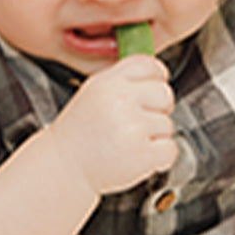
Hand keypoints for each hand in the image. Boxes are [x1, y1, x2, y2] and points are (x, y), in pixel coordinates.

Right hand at [53, 55, 177, 194]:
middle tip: (141, 122)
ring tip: (130, 143)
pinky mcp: (142, 153)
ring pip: (167, 124)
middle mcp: (120, 101)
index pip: (150, 66)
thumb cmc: (79, 135)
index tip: (153, 92)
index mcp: (108, 83)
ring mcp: (132, 127)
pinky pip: (170, 149)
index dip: (157, 79)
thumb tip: (156, 73)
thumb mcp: (92, 93)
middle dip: (159, 109)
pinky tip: (140, 156)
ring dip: (155, 137)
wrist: (64, 167)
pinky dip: (160, 157)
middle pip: (165, 94)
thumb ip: (122, 80)